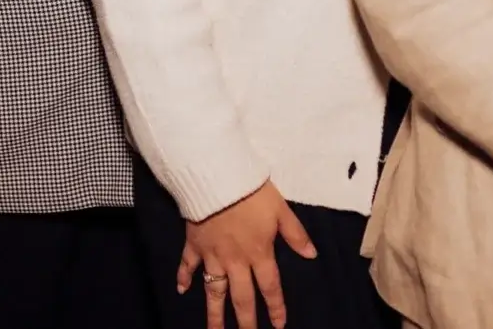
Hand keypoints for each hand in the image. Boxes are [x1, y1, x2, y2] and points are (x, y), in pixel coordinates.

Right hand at [176, 180, 316, 328]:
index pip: (270, 287)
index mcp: (259, 253)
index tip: (278, 326)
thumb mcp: (280, 210)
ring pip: (214, 290)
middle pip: (241, 298)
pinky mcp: (194, 245)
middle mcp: (235, 262)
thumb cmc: (251, 192)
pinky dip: (183, 277)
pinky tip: (180, 290)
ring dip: (214, 313)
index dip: (276, 308)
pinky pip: (187, 265)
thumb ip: (296, 234)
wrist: (216, 178)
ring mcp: (212, 256)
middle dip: (246, 321)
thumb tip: (312, 255)